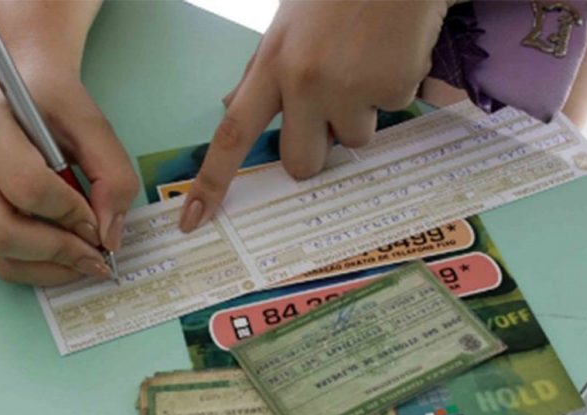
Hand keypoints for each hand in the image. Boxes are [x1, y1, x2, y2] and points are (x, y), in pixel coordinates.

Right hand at [0, 63, 137, 284]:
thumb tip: (108, 236)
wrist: (26, 88)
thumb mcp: (94, 125)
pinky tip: (68, 260)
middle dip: (58, 251)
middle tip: (98, 255)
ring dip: (50, 268)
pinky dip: (39, 269)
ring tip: (87, 262)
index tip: (100, 223)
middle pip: (2, 231)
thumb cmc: (57, 103)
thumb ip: (112, 175)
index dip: (70, 213)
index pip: (27, 187)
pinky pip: (1, 259)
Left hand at [180, 0, 449, 231]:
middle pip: (302, 162)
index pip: (232, 134)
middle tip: (330, 110)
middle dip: (317, 149)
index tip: (193, 219)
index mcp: (272, 63)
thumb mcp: (284, 25)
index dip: (211, 182)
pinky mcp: (392, 88)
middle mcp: (304, 81)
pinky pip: (391, 113)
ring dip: (360, 115)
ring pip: (353, 141)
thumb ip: (259, 70)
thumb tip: (229, 103)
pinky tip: (390, 54)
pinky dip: (392, 92)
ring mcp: (349, 88)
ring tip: (365, 64)